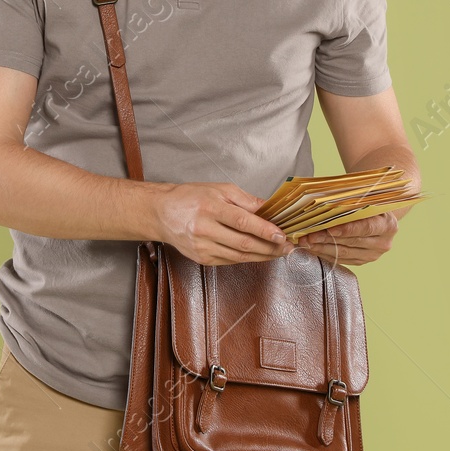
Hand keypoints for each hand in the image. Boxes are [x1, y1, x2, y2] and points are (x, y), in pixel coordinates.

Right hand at [151, 182, 294, 265]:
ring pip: (239, 256)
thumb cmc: (190, 197)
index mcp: (210, 208)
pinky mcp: (202, 259)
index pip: (243, 222)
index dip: (265, 230)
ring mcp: (202, 247)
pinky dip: (247, 258)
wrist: (162, 213)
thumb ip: (246, 200)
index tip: (282, 235)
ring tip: (279, 253)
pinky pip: (230, 261)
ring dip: (262, 256)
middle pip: (243, 243)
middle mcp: (204, 229)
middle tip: (288, 247)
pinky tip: (260, 254)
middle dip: (270, 248)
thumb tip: (270, 209)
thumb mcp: (219, 189)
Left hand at [294, 211, 400, 266]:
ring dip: (322, 247)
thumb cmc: (369, 204)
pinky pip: (340, 259)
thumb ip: (350, 202)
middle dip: (326, 238)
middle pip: (350, 242)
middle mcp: (383, 243)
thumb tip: (324, 203)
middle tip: (308, 235)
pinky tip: (313, 247)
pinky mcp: (362, 261)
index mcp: (387, 225)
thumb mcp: (365, 199)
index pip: (366, 228)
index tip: (329, 229)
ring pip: (343, 253)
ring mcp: (372, 255)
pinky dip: (325, 253)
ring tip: (305, 242)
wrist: (379, 217)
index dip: (347, 229)